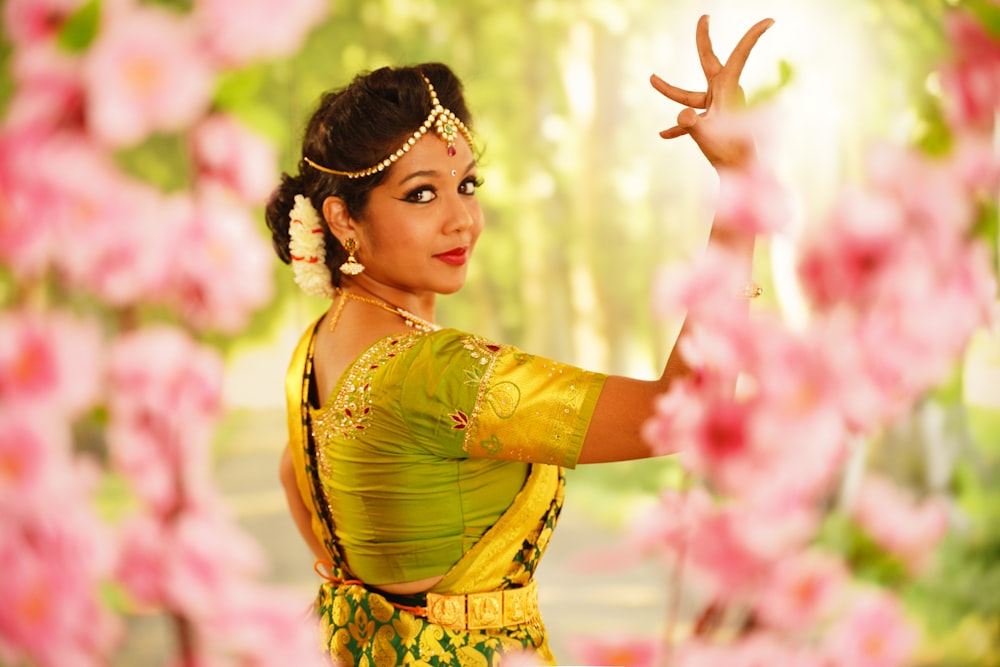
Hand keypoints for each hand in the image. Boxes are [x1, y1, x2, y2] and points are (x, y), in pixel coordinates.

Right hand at [650, 15, 773, 167]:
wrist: (739, 173)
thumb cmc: (729, 153)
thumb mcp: (707, 137)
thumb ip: (692, 125)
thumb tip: (682, 117)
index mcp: (728, 90)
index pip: (739, 56)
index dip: (752, 37)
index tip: (769, 20)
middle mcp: (723, 94)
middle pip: (708, 62)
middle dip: (703, 41)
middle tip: (704, 17)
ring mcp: (716, 107)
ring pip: (690, 94)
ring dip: (670, 90)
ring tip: (651, 79)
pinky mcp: (710, 121)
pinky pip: (691, 118)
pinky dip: (678, 126)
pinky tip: (663, 135)